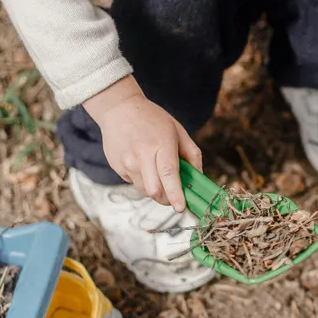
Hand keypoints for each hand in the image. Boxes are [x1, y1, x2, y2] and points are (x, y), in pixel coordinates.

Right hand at [83, 77, 202, 210]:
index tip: (181, 208)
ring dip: (156, 190)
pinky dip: (144, 181)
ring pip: (145, 191)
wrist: (119, 109)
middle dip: (168, 199)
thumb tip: (199, 179)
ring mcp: (127, 163)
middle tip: (175, 196)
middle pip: (155, 191)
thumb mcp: (178, 131)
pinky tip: (143, 164)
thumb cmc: (153, 120)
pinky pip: (135, 183)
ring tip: (157, 172)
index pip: (169, 174)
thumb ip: (192, 155)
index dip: (176, 194)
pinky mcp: (117, 168)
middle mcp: (141, 156)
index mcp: (161, 144)